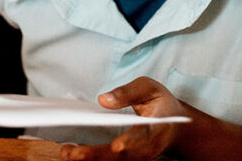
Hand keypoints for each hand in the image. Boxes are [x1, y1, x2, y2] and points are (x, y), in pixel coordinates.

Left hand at [60, 77, 185, 160]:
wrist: (173, 125)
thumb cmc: (160, 104)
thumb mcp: (149, 88)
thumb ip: (128, 92)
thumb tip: (103, 100)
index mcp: (156, 126)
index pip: (144, 136)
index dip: (131, 141)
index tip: (117, 146)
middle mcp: (147, 147)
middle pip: (123, 157)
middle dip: (97, 155)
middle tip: (74, 152)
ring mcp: (138, 157)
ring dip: (90, 160)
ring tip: (67, 152)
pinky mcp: (129, 160)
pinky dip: (92, 160)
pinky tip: (73, 153)